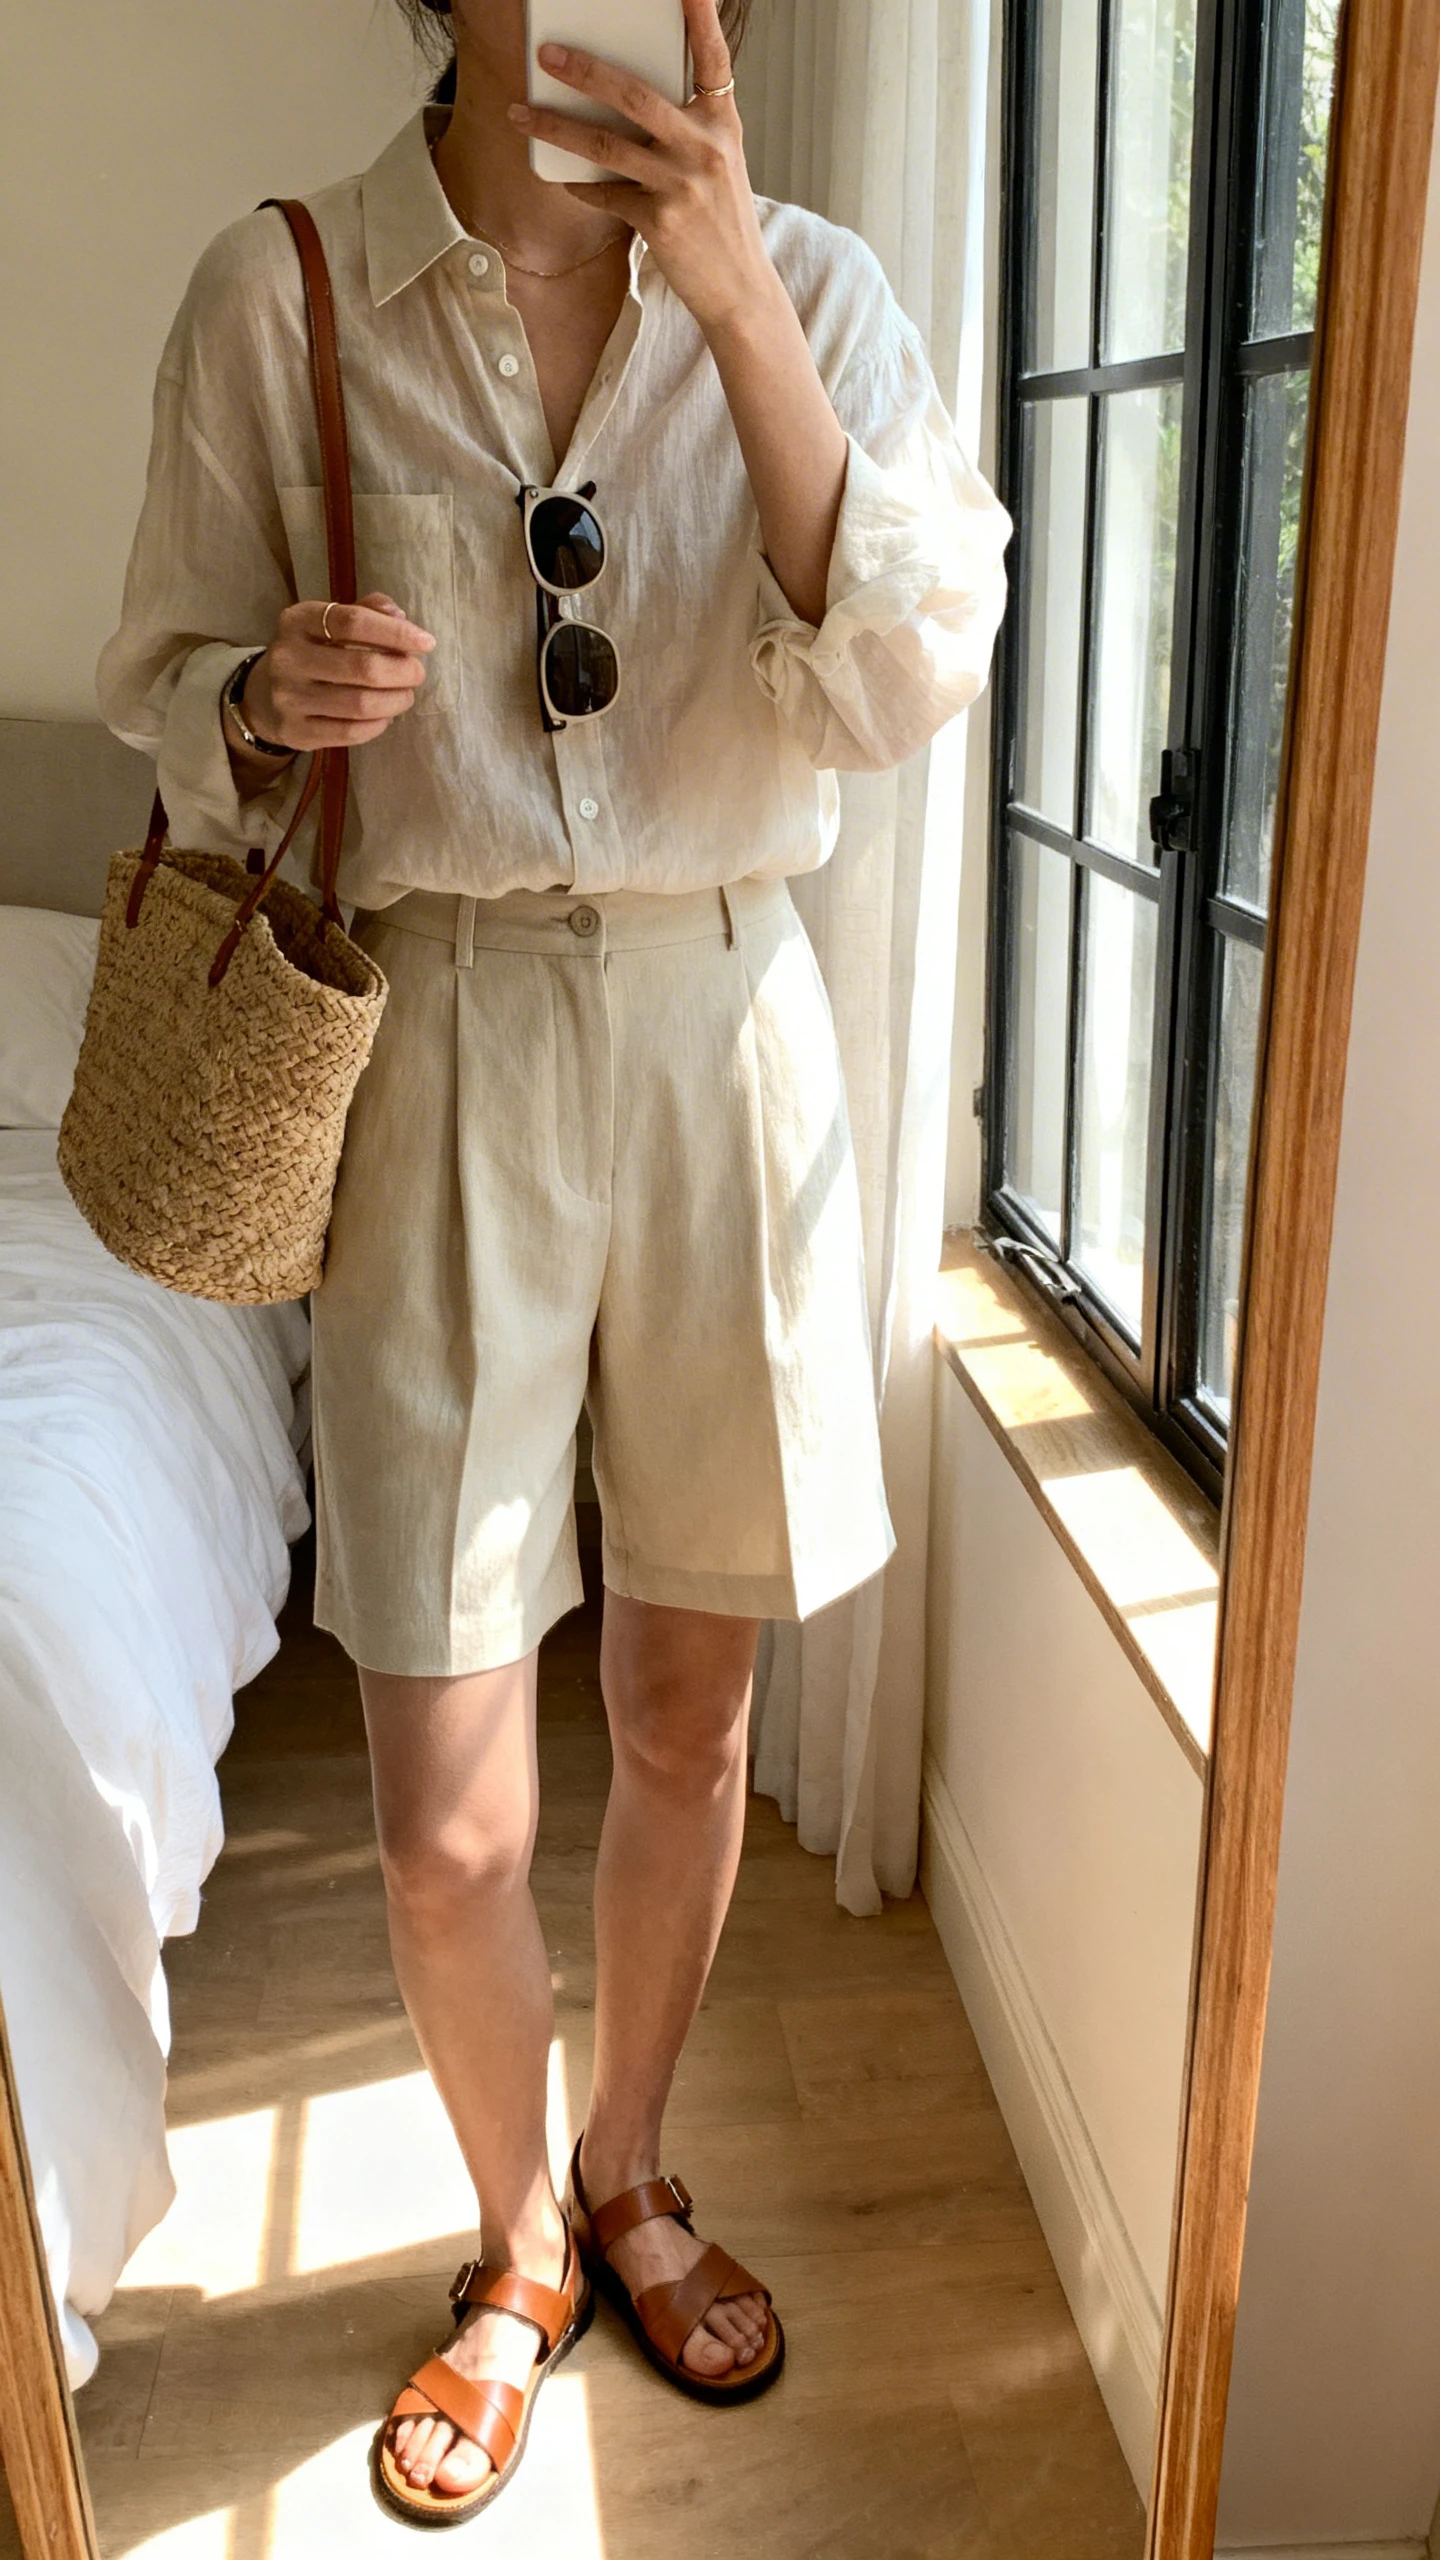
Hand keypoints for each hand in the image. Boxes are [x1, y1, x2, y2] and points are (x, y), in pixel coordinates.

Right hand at [241, 593, 435, 750]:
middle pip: (362, 667)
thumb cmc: (312, 652)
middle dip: (402, 671)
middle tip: (417, 673)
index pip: (353, 622)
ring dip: (396, 701)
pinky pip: (351, 732)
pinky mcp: (296, 732)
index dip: (396, 633)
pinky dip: (378, 725)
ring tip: (405, 695)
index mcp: (298, 620)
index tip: (426, 642)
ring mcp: (289, 698)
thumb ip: (366, 611)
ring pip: (360, 704)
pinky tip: (385, 716)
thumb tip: (399, 617)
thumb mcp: (329, 623)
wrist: (263, 696)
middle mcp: (288, 657)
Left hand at [508, 0, 773, 336]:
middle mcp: (705, 147)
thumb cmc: (721, 221)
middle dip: (584, 69)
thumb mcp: (717, 163)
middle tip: (547, 54)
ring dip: (556, 126)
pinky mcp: (661, 220)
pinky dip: (581, 185)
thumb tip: (621, 100)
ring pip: (605, 144)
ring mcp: (682, 183)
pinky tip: (563, 177)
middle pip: (634, 94)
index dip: (701, 18)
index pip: (714, 59)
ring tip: (521, 113)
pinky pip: (605, 192)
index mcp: (722, 123)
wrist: (740, 288)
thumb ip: (684, 127)